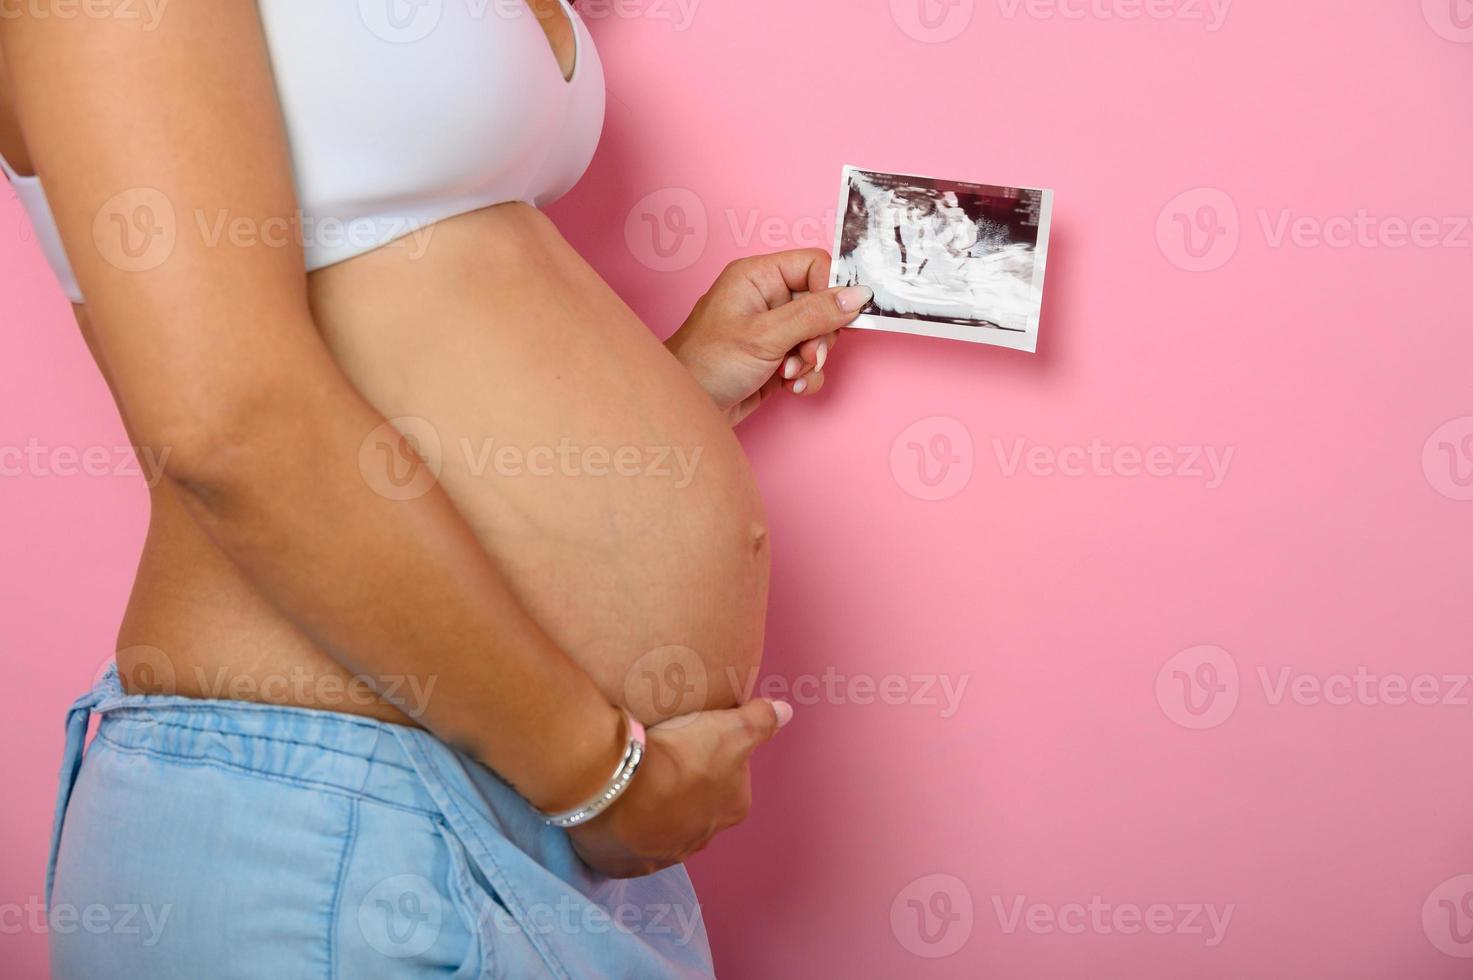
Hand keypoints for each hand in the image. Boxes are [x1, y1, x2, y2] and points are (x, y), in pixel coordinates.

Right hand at [566, 698, 792, 877]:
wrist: (621, 792)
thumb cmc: (683, 759)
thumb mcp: (731, 730)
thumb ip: (760, 720)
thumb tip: (785, 712)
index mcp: (733, 808)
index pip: (730, 777)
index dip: (713, 754)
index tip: (691, 739)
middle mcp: (704, 838)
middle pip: (698, 803)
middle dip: (685, 785)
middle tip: (662, 755)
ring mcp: (664, 854)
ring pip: (664, 825)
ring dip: (653, 806)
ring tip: (634, 777)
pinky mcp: (628, 863)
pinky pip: (630, 843)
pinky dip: (625, 827)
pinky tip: (616, 806)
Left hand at [666, 248, 872, 424]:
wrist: (684, 410)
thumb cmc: (707, 365)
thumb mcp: (765, 336)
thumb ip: (814, 315)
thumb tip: (857, 295)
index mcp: (758, 277)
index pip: (814, 265)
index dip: (831, 290)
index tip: (838, 318)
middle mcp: (766, 298)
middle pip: (822, 303)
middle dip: (820, 336)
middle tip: (806, 355)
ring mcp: (772, 330)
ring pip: (819, 336)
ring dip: (812, 360)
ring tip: (789, 375)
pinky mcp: (776, 359)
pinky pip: (809, 361)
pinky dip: (806, 376)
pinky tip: (790, 387)